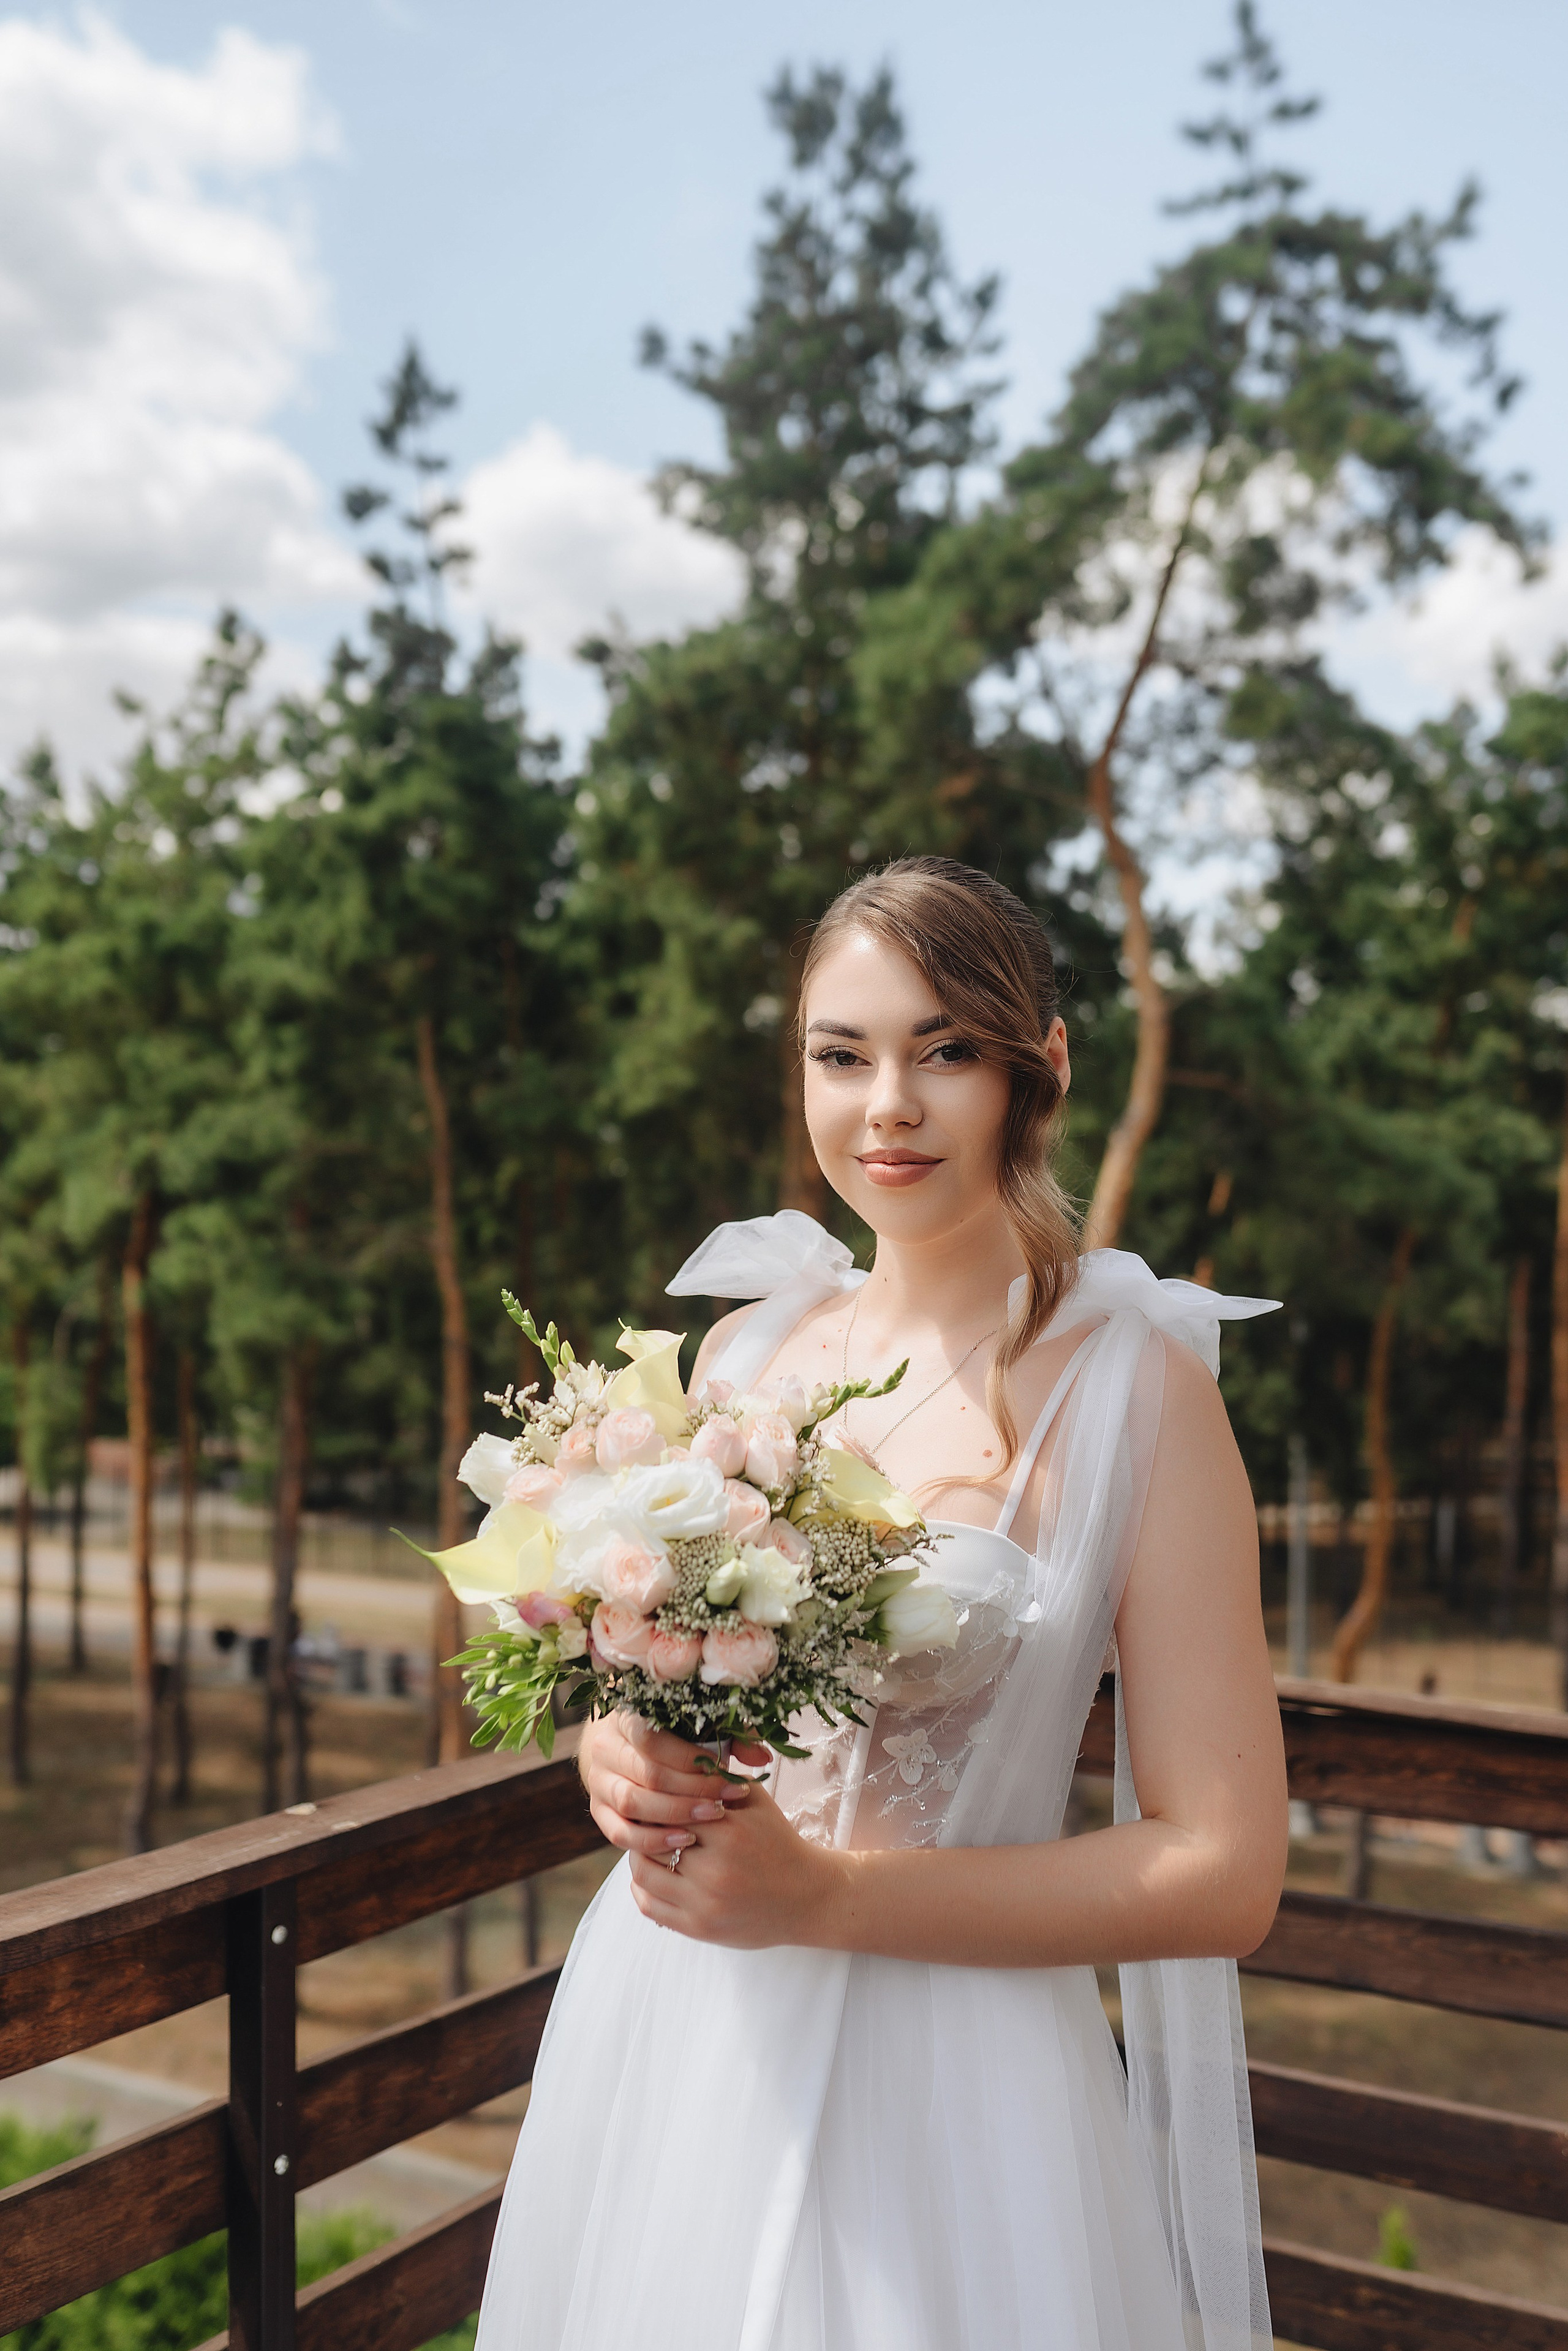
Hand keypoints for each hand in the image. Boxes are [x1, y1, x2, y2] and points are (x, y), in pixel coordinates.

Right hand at [582, 1711, 762, 1860]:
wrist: (629, 1750)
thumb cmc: (673, 1736)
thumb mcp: (700, 1727)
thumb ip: (733, 1736)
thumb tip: (762, 1758)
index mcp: (625, 1718)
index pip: (653, 1737)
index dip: (691, 1758)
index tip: (725, 1771)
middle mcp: (605, 1749)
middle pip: (646, 1773)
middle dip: (690, 1791)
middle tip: (724, 1803)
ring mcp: (598, 1783)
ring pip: (632, 1804)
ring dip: (674, 1815)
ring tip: (709, 1819)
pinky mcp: (599, 1813)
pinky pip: (620, 1833)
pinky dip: (652, 1840)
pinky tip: (684, 1841)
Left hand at [627, 1770, 844, 1949]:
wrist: (805, 1898)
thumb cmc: (778, 1843)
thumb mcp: (757, 1803)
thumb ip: (720, 1781)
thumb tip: (680, 1760)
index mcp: (728, 1833)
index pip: (670, 1808)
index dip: (657, 1799)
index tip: (650, 1793)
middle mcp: (713, 1870)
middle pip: (653, 1840)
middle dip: (644, 1827)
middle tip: (640, 1818)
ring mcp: (704, 1903)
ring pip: (644, 1874)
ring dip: (638, 1857)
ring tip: (646, 1845)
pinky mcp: (698, 1928)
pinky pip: (650, 1907)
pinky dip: (640, 1889)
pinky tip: (651, 1875)